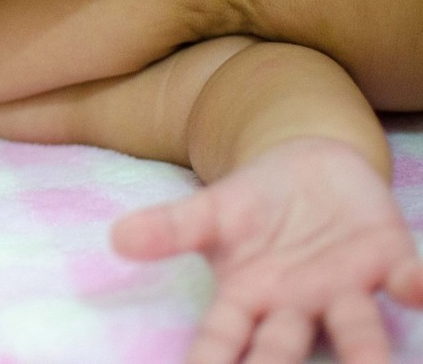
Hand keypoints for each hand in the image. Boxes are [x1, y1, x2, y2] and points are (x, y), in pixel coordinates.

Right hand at [112, 137, 422, 363]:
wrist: (313, 166)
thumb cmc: (256, 203)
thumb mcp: (210, 212)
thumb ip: (170, 229)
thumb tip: (117, 238)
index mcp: (247, 300)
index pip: (224, 341)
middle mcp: (298, 309)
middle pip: (286, 348)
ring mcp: (346, 291)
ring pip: (356, 330)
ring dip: (364, 351)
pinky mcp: (389, 262)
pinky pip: (407, 280)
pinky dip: (414, 286)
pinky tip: (412, 287)